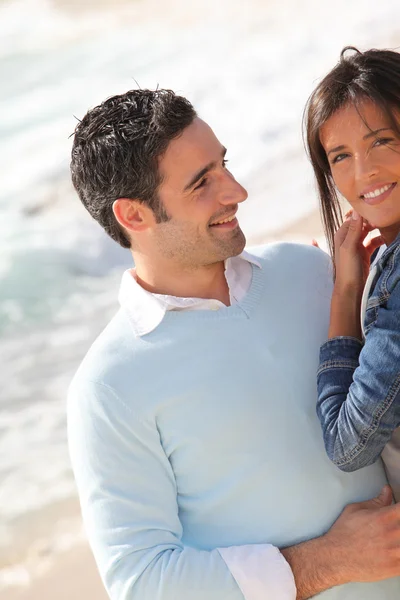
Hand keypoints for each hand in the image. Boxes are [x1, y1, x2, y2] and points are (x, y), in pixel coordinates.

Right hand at [282, 486, 399, 598]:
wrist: (335, 557)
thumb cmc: (343, 534)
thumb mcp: (355, 510)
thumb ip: (376, 501)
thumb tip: (387, 491)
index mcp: (383, 517)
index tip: (398, 510)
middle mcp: (391, 533)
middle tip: (394, 526)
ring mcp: (395, 552)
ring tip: (394, 538)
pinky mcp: (395, 567)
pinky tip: (394, 551)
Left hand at [333, 210, 383, 295]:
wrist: (351, 288)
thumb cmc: (347, 268)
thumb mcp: (349, 247)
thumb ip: (353, 230)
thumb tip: (357, 211)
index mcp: (342, 235)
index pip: (353, 218)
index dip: (364, 213)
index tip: (376, 209)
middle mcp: (348, 238)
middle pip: (361, 223)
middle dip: (372, 220)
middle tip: (384, 218)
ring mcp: (357, 245)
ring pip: (368, 232)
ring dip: (377, 229)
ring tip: (387, 226)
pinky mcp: (365, 252)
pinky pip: (374, 241)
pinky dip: (380, 239)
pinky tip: (387, 238)